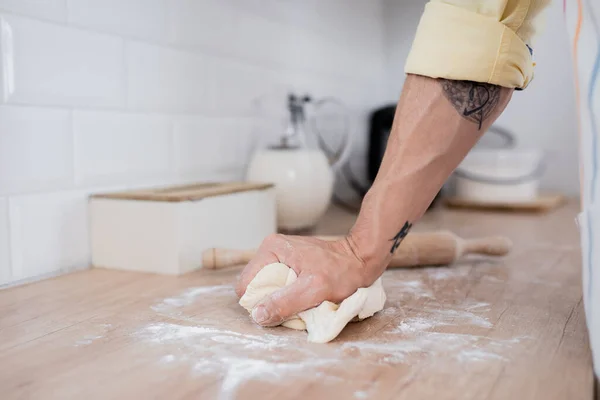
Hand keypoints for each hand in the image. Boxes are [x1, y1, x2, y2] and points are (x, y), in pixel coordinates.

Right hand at [235, 234, 382, 326]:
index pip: (246, 284)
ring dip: (279, 299)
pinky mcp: (288, 262)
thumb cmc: (343, 272)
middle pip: (254, 285)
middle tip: (293, 306)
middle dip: (269, 301)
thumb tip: (258, 315)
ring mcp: (279, 254)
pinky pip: (277, 284)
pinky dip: (287, 294)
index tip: (280, 309)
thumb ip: (284, 302)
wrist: (362, 258)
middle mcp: (271, 249)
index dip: (258, 302)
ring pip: (265, 287)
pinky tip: (303, 296)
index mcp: (271, 249)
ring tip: (300, 300)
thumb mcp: (314, 290)